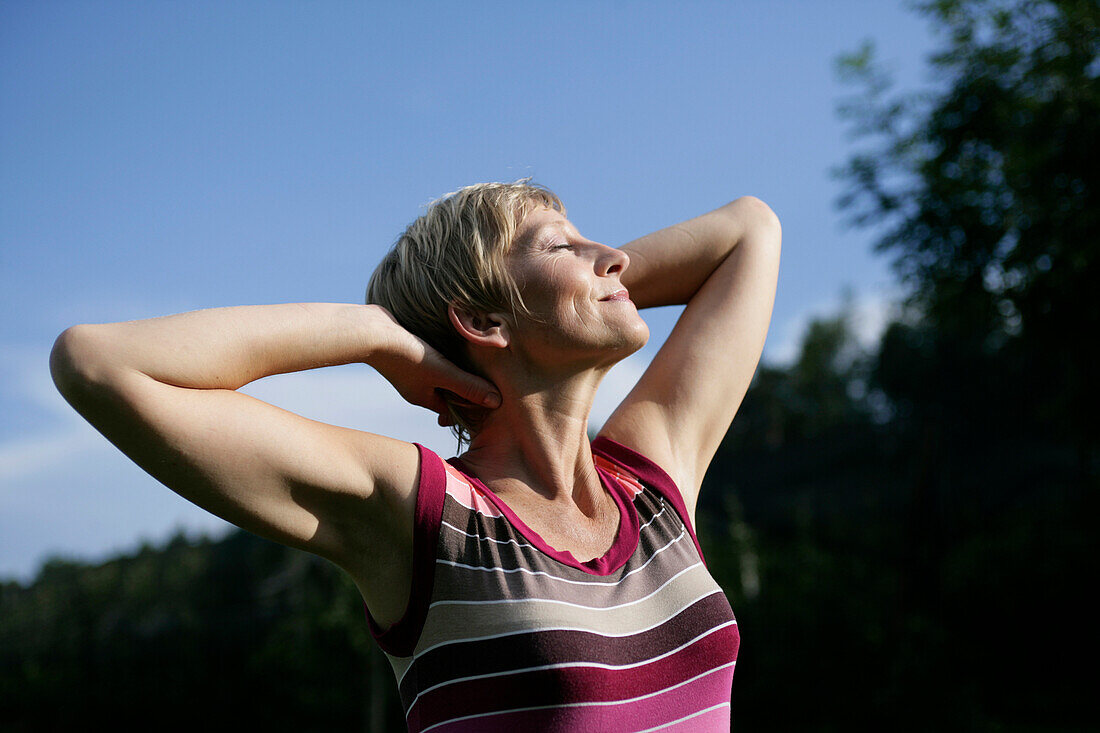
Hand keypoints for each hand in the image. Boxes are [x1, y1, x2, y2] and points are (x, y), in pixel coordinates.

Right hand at [368, 309, 500, 421]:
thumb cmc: (406, 355)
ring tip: (475, 362)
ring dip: (454, 371)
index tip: (490, 399)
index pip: (452, 410)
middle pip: (446, 393)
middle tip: (487, 382)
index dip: (471, 406)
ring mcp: (409, 370)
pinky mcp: (406, 351)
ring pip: (438, 375)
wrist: (370, 332)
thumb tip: (497, 402)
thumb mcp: (443, 373)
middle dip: (464, 389)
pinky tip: (452, 344)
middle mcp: (415, 387)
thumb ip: (468, 386)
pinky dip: (443, 357)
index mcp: (423, 398)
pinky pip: (430, 359)